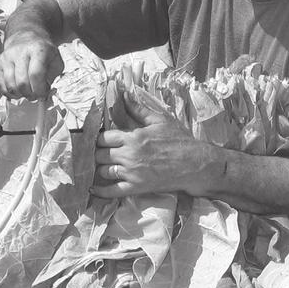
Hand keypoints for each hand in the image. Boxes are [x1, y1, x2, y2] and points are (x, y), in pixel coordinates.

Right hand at [0, 30, 63, 99]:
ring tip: (27, 92)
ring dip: (20, 94)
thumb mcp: (56, 61)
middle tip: (35, 94)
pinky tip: (18, 90)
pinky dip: (10, 93)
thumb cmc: (43, 53)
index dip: (39, 89)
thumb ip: (53, 76)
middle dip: (30, 94)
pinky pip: (2, 86)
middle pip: (22, 82)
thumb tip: (44, 91)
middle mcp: (20, 51)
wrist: (26, 39)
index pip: (36, 74)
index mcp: (38, 49)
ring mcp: (6, 57)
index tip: (42, 94)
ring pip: (11, 86)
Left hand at [92, 91, 220, 197]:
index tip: (101, 139)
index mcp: (133, 137)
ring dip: (100, 168)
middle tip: (101, 152)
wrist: (195, 164)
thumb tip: (124, 96)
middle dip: (98, 152)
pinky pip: (112, 191)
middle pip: (100, 154)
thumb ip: (139, 109)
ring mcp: (131, 173)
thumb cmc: (179, 140)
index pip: (104, 137)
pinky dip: (101, 191)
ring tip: (102, 166)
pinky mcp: (136, 188)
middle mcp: (129, 155)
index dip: (100, 138)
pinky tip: (94, 189)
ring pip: (103, 171)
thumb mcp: (160, 120)